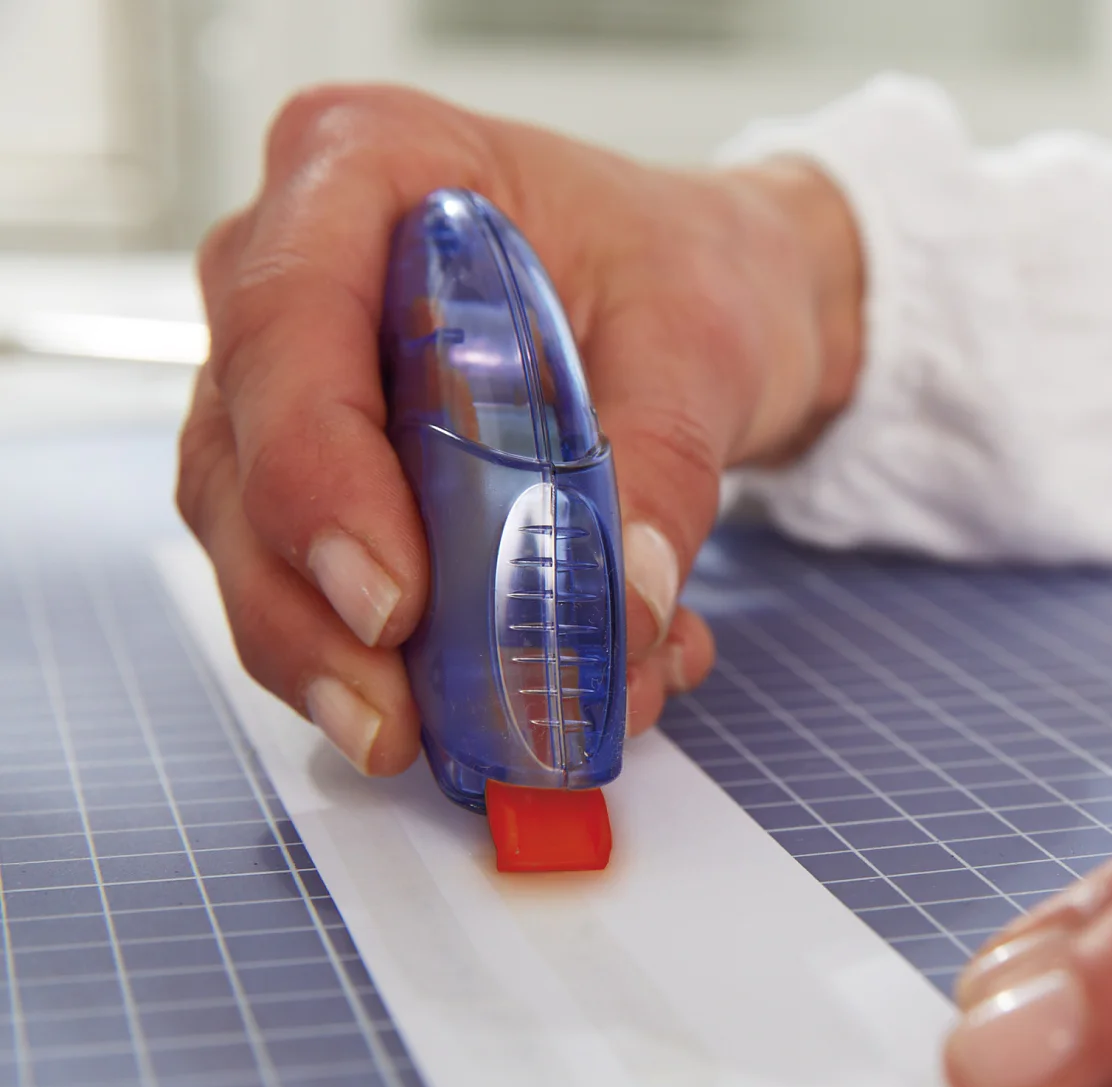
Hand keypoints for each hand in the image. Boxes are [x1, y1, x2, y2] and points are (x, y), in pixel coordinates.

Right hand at [177, 85, 861, 770]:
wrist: (717, 298)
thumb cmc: (689, 269)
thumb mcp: (704, 341)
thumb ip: (663, 464)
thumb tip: (624, 604)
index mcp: (371, 165)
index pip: (291, 323)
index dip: (318, 475)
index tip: (390, 601)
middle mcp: (299, 265)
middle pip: (241, 452)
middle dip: (309, 610)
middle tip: (395, 718)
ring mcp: (297, 377)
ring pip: (255, 538)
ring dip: (337, 661)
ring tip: (434, 741)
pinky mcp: (329, 472)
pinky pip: (322, 581)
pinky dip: (407, 666)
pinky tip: (517, 705)